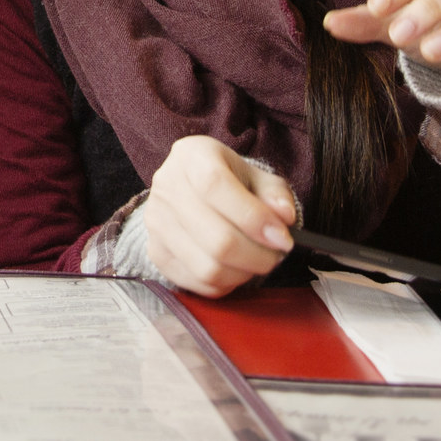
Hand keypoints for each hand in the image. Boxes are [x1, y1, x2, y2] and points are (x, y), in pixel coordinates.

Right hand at [141, 136, 302, 296]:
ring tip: (257, 260)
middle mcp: (166, 187)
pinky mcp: (156, 253)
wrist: (190, 191)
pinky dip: (227, 283)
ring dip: (244, 272)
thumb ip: (275, 194)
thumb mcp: (255, 175)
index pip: (215, 186)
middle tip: (278, 254)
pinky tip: (236, 268)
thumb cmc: (229, 182)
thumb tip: (284, 217)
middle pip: (216, 237)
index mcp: (191, 156)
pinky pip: (199, 283)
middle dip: (258, 255)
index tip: (283, 237)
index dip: (253, 217)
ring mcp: (156, 223)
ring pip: (209, 267)